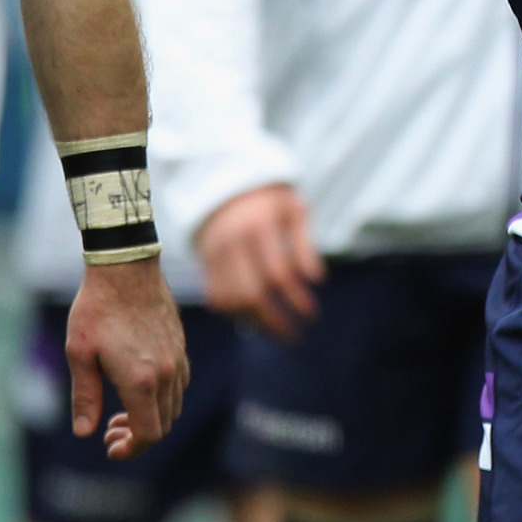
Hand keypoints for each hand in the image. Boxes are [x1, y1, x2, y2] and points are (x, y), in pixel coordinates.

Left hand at [64, 255, 187, 458]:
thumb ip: (85, 396)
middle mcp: (166, 374)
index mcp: (140, 381)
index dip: (131, 449)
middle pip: (163, 425)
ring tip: (122, 414)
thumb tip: (84, 432)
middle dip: (137, 438)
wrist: (126, 267)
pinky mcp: (180, 346)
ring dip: (151, 419)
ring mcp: (177, 359)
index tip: (110, 448)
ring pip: (173, 406)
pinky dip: (163, 399)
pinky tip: (140, 389)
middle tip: (110, 432)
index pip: (148, 434)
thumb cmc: (97, 309)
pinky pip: (180, 385)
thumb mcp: (80, 354)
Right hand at [199, 180, 322, 341]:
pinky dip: (235, 314)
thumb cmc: (269, 200)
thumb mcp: (292, 210)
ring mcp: (213, 255)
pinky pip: (217, 299)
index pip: (278, 275)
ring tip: (277, 331)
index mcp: (258, 227)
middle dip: (275, 322)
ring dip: (255, 323)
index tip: (313, 315)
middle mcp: (232, 243)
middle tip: (294, 336)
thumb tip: (317, 281)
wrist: (225, 185)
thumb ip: (304, 244)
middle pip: (251, 295)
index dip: (297, 299)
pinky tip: (255, 319)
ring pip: (231, 302)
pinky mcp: (204, 264)